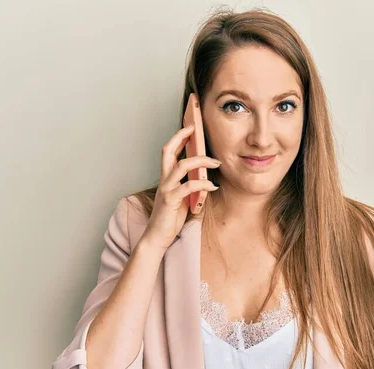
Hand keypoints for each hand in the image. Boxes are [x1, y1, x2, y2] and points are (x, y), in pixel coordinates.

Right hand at [143, 124, 220, 248]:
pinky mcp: (171, 200)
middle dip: (181, 137)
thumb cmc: (170, 218)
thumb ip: (190, 186)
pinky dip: (203, 184)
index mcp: (166, 178)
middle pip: (168, 151)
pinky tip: (213, 186)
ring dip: (200, 161)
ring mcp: (166, 189)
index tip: (190, 127)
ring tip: (216, 162)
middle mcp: (164, 180)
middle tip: (195, 129)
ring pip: (181, 165)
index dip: (178, 137)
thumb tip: (204, 177)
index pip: (168, 151)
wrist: (157, 236)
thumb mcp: (182, 198)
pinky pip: (188, 186)